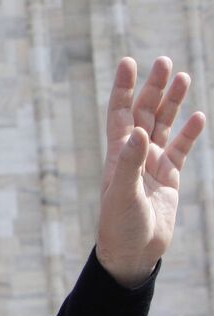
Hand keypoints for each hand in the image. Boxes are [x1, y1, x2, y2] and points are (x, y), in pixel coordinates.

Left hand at [98, 57, 205, 286]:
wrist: (133, 253)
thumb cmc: (119, 226)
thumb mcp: (123, 195)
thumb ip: (130, 164)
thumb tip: (139, 133)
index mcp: (118, 154)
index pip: (120, 114)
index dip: (124, 89)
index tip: (128, 62)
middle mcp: (134, 155)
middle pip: (145, 113)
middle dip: (153, 88)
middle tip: (164, 62)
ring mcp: (152, 165)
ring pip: (164, 126)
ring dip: (172, 103)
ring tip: (182, 77)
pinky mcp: (169, 178)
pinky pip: (181, 150)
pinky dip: (188, 133)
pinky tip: (197, 116)